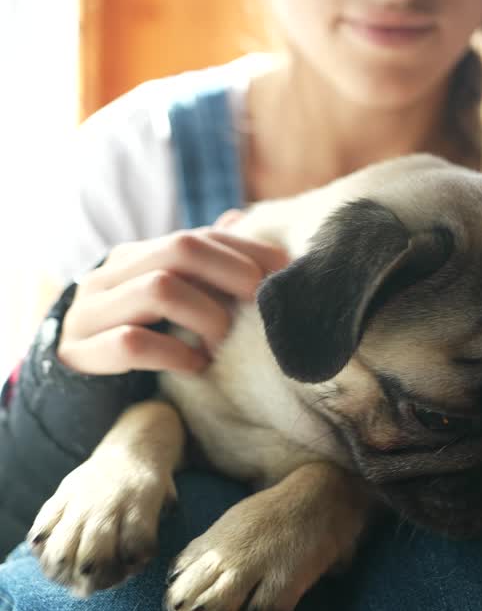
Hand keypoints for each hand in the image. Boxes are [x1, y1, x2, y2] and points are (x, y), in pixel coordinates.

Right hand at [57, 226, 288, 374]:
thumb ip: (198, 264)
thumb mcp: (165, 301)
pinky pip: (132, 342)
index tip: (283, 273)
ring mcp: (90, 311)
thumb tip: (238, 218)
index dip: (244, 250)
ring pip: (158, 289)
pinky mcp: (80, 352)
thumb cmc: (131, 341)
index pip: (195, 236)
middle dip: (230, 272)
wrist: (69, 392)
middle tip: (258, 305)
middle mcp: (108, 275)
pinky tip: (194, 366)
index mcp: (133, 257)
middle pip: (178, 249)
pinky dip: (173, 352)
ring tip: (223, 343)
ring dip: (205, 316)